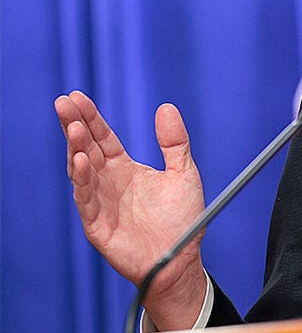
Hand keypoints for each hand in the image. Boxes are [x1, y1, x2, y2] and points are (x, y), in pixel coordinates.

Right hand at [55, 91, 208, 329]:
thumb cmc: (183, 218)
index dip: (91, 117)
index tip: (77, 96)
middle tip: (64, 103)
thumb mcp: (184, 173)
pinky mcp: (97, 224)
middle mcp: (108, 182)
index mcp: (125, 168)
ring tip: (75, 128)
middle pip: (87, 148)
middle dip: (75, 125)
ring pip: (81, 170)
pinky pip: (85, 198)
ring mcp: (100, 202)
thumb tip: (166, 107)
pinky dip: (81, 179)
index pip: (103, 137)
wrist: (181, 258)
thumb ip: (175, 142)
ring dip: (77, 148)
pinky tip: (80, 161)